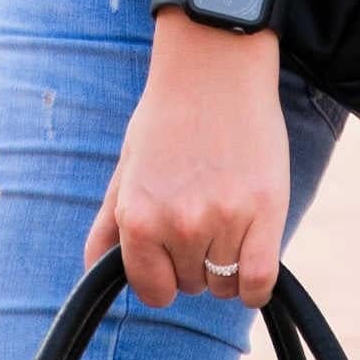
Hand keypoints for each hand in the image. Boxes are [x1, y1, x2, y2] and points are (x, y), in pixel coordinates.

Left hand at [87, 24, 288, 309]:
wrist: (214, 70)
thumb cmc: (166, 119)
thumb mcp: (126, 170)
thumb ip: (108, 226)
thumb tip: (93, 271)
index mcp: (139, 217)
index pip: (152, 290)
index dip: (162, 277)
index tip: (171, 258)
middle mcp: (179, 224)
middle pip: (191, 284)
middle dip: (193, 263)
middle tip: (201, 218)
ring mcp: (224, 218)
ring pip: (225, 284)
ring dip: (226, 266)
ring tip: (226, 221)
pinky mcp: (266, 211)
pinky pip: (258, 281)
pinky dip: (254, 287)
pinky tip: (251, 267)